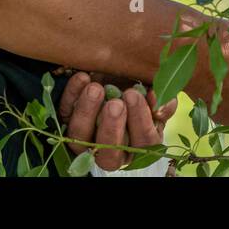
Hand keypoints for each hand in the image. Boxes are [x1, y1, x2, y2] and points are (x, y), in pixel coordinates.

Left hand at [57, 71, 175, 171]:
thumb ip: (164, 101)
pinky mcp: (64, 122)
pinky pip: (64, 112)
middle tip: (116, 103)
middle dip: (112, 127)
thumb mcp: (155, 96)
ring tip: (95, 88)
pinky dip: (72, 94)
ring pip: (80, 136)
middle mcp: (110, 150)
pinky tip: (83, 77)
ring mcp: (84, 139)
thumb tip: (158, 103)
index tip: (135, 96)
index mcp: (139, 145)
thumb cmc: (140, 90)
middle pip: (109, 151)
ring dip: (87, 112)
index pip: (143, 142)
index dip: (140, 121)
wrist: (116, 78)